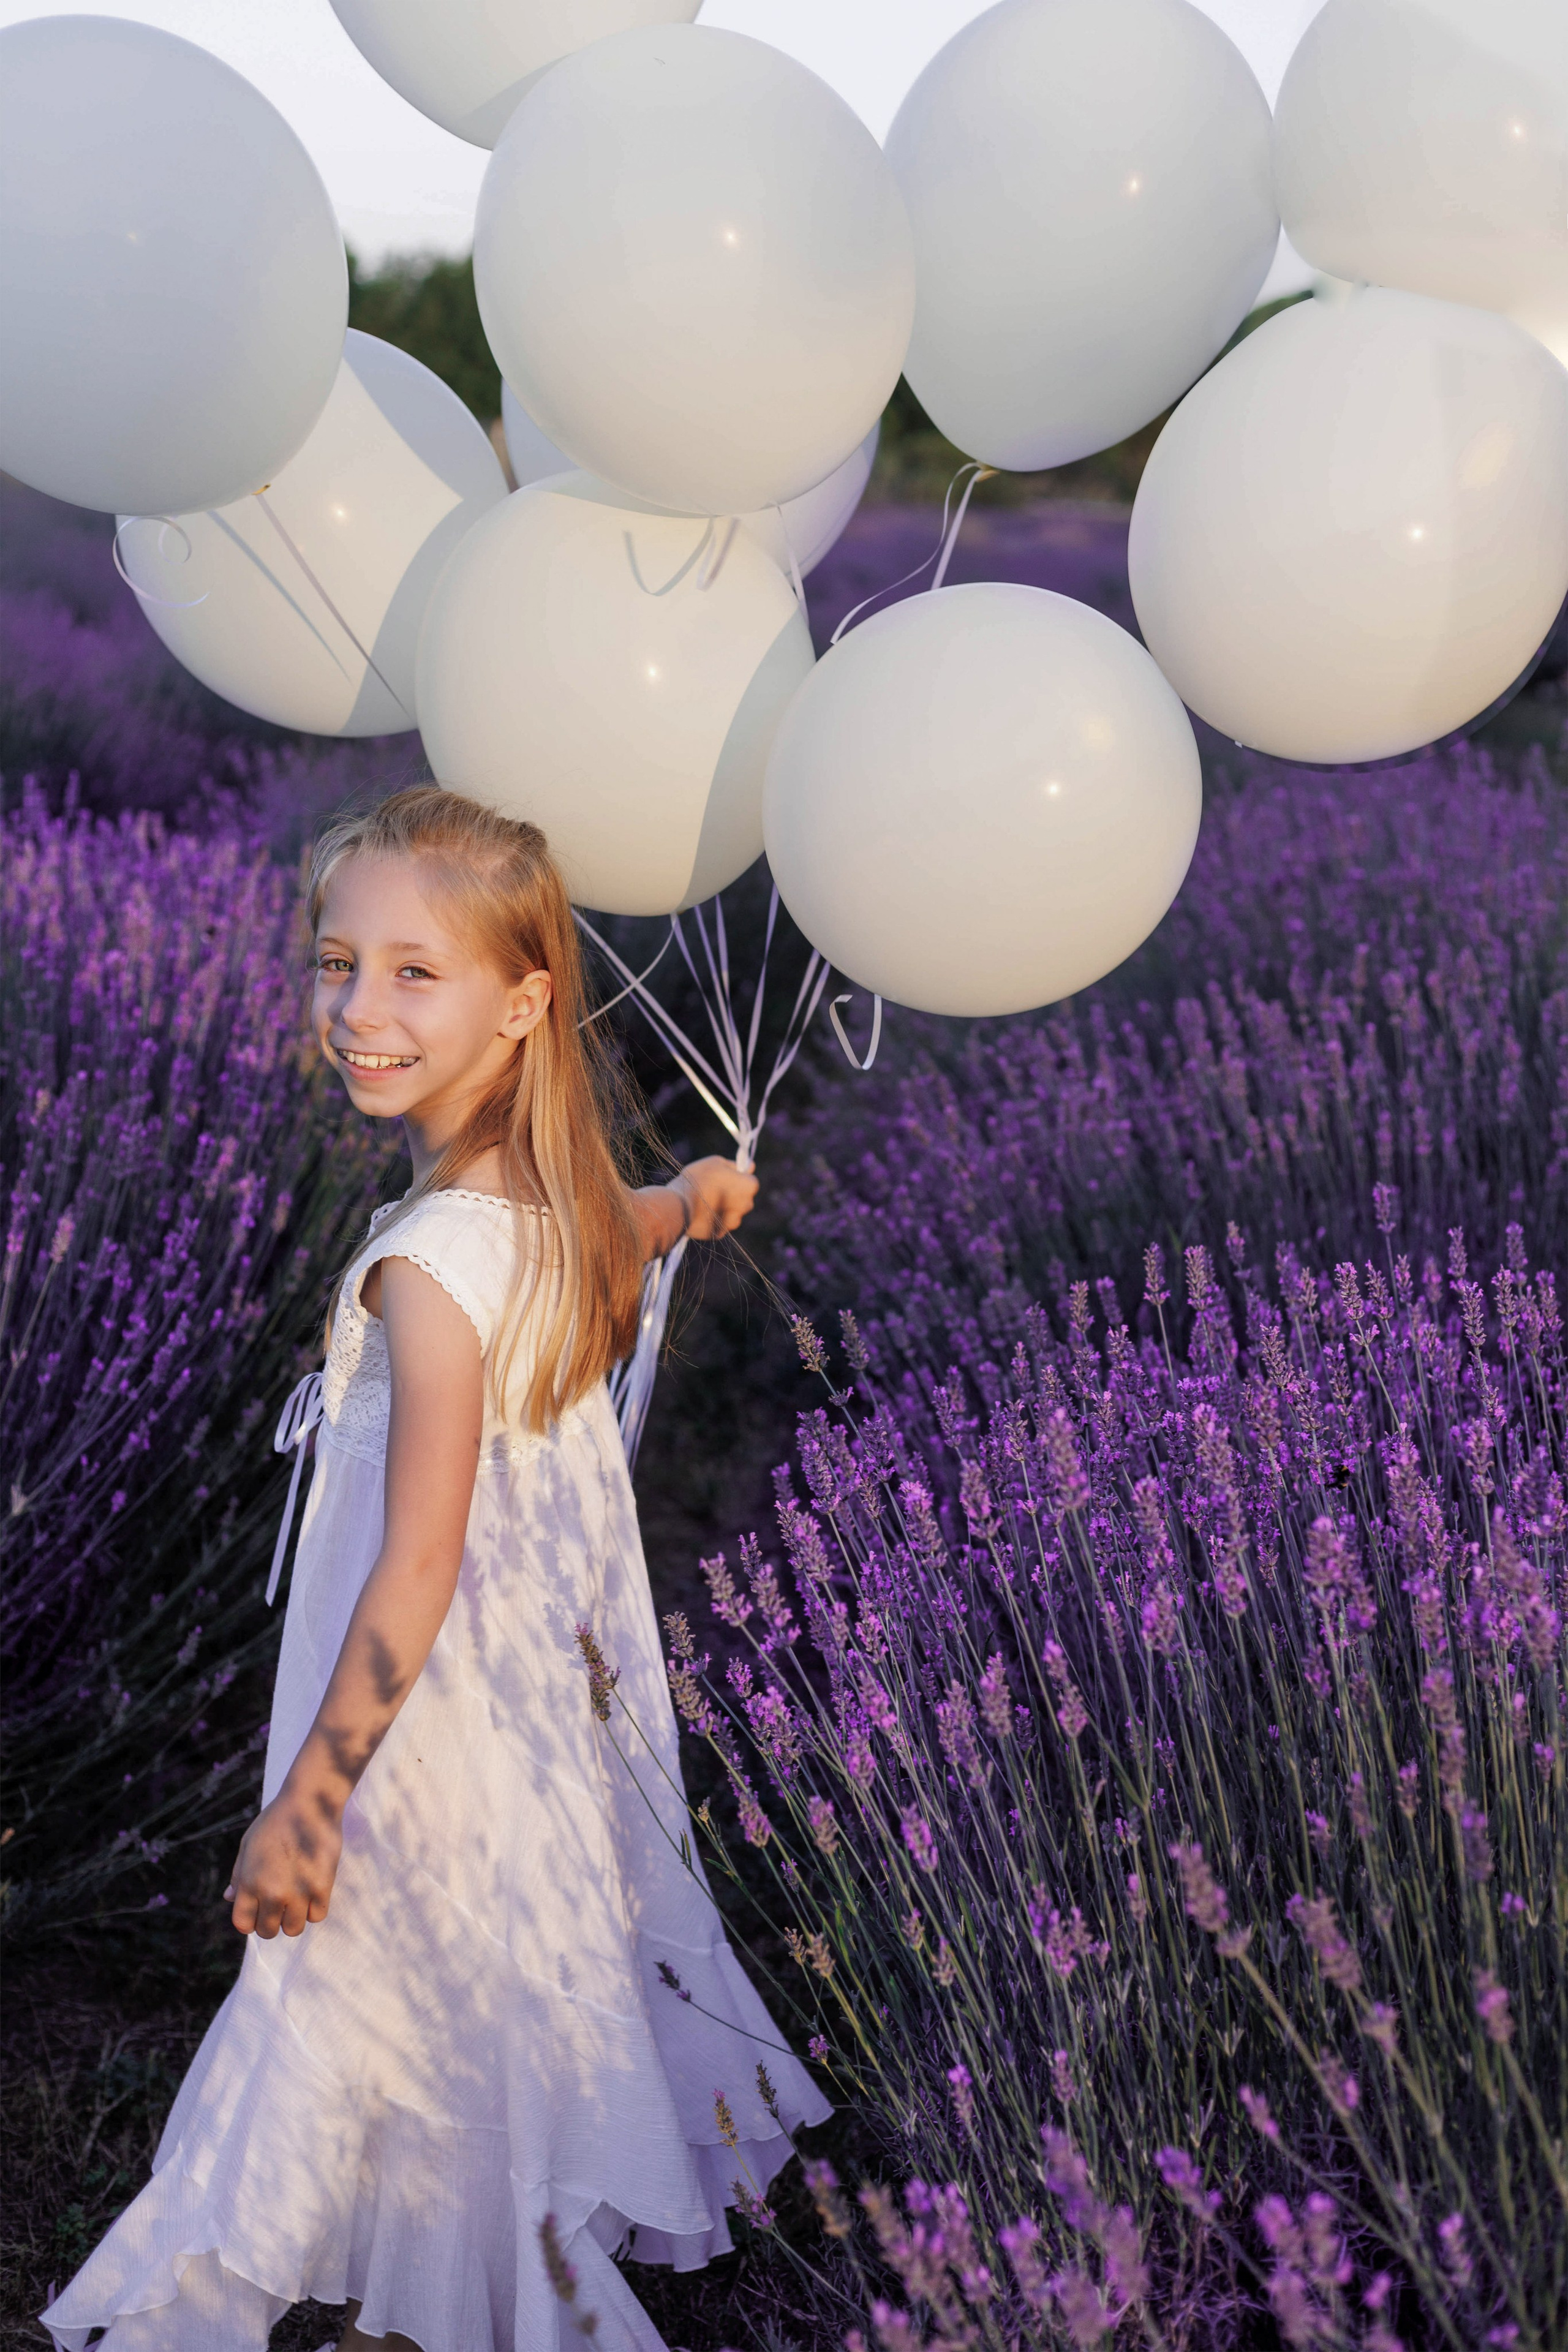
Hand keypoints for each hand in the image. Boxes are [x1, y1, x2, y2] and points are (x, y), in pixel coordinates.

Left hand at [226, 1777, 341, 1938]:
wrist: (309, 1802)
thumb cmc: (276, 1821)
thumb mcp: (248, 1845)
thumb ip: (239, 1875)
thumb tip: (230, 1898)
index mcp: (249, 1882)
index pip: (243, 1925)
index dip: (251, 1921)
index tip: (259, 1911)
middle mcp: (271, 1892)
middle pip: (268, 1931)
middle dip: (272, 1922)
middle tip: (280, 1904)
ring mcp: (297, 1892)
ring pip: (293, 1929)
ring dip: (294, 1917)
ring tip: (298, 1898)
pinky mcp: (321, 1888)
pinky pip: (316, 1916)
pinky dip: (314, 1908)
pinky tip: (312, 1891)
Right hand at [675, 1156, 758, 1239]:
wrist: (679, 1205)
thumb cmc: (699, 1178)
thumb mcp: (716, 1162)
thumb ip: (734, 1165)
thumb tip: (749, 1167)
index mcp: (749, 1186)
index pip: (750, 1180)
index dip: (738, 1177)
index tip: (725, 1176)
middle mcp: (746, 1206)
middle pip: (743, 1199)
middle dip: (733, 1194)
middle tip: (714, 1187)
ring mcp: (733, 1222)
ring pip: (732, 1213)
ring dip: (723, 1207)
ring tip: (704, 1200)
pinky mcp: (719, 1233)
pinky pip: (719, 1224)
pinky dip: (712, 1219)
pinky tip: (700, 1212)